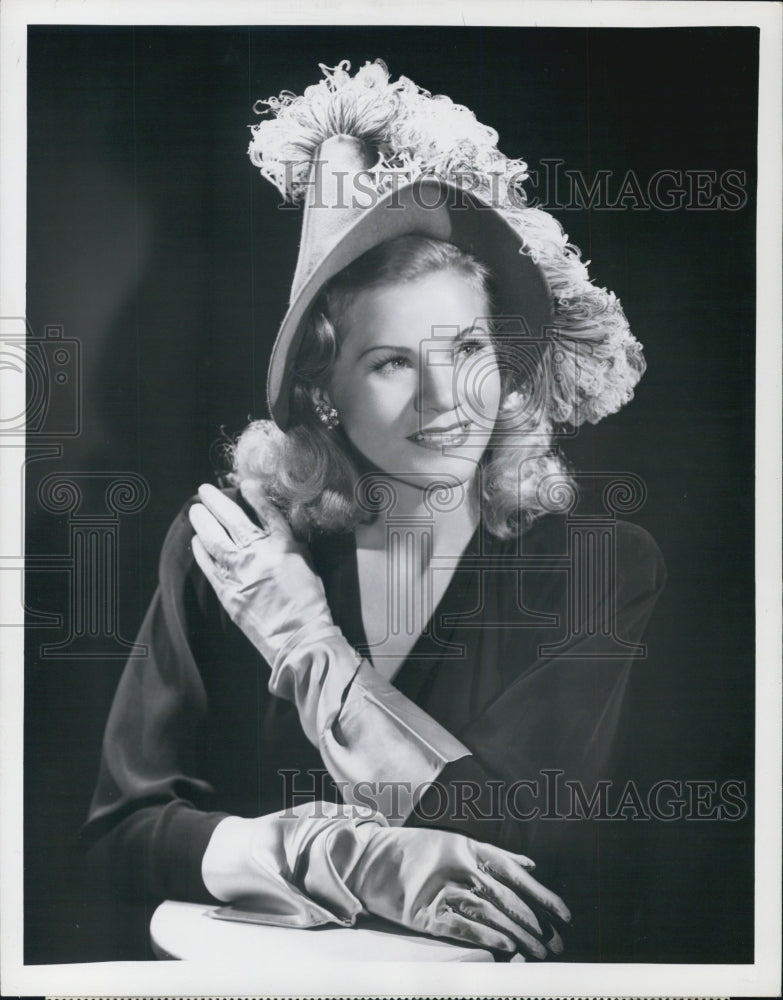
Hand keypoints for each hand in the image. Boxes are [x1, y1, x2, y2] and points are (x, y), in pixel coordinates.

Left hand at [188, 482, 333, 665]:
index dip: (254, 494)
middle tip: (204, 490)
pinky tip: (196, 541)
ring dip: (202, 522)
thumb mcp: (306, 563)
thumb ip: (289, 540)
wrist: (299, 637)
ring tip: (195, 511)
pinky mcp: (227, 592)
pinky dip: (200, 551)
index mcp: (284, 546)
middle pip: (232, 520)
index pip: (265, 511)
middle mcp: (259, 554)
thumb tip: (276, 521)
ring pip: (214, 539)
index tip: (244, 483)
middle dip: (216, 501)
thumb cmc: (309, 601)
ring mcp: (240, 573)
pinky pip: (208, 565)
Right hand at [345, 824, 569, 958]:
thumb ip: (494, 856)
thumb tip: (531, 866)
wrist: (366, 860)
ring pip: (489, 913)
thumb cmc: (415, 854)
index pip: (514, 871)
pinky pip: (460, 925)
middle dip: (535, 922)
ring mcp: (439, 888)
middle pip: (506, 896)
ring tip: (538, 952)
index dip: (541, 894)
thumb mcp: (455, 845)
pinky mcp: (422, 912)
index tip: (565, 915)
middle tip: (557, 944)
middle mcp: (457, 865)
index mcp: (468, 847)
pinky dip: (485, 935)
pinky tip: (506, 947)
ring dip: (517, 934)